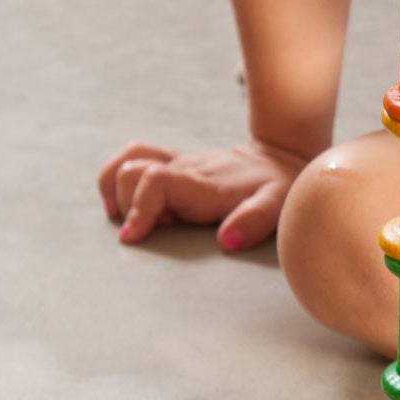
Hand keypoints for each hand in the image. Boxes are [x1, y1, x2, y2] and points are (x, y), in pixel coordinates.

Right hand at [97, 138, 308, 250]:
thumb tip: (226, 241)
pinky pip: (136, 158)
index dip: (139, 208)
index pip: (155, 181)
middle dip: (129, 205)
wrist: (281, 158)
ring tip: (130, 218)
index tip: (133, 236)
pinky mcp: (174, 166)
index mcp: (202, 182)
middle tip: (152, 230)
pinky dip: (119, 178)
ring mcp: (177, 165)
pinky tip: (126, 206)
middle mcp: (184, 169)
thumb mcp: (278, 204)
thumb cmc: (278, 186)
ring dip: (118, 189)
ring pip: (128, 160)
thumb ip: (255, 220)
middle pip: (132, 172)